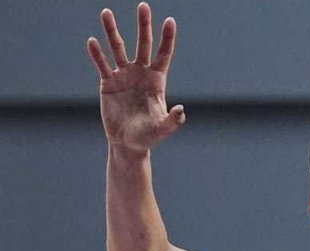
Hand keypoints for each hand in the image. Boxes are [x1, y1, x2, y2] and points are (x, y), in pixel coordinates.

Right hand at [87, 3, 184, 152]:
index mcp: (157, 80)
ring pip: (118, 48)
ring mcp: (123, 76)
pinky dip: (97, 54)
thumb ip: (173, 120)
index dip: (166, 38)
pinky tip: (92, 41)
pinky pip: (102, 64)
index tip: (169, 20)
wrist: (128, 143)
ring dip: (112, 30)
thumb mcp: (162, 129)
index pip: (163, 54)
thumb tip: (181, 110)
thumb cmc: (149, 136)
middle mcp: (141, 73)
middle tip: (143, 6)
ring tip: (106, 12)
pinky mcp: (108, 83)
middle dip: (143, 25)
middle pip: (143, 44)